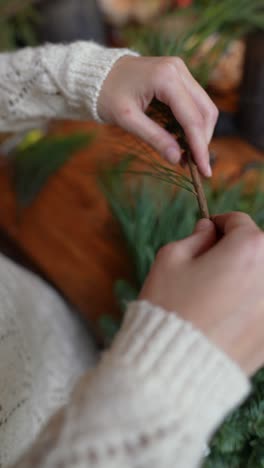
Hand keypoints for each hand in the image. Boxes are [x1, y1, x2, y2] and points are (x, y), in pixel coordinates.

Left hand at [97, 55, 218, 176]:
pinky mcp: (178, 76)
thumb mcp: (127, 120)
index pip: (193, 118)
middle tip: (196, 166)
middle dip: (203, 141)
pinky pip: (194, 103)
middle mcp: (178, 70)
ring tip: (188, 157)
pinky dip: (192, 124)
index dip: (200, 147)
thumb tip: (177, 158)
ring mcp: (180, 71)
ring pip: (204, 107)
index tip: (205, 171)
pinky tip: (183, 142)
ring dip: (200, 133)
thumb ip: (154, 138)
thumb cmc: (107, 94)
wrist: (96, 73)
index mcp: (166, 77)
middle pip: (206, 111)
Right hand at [139, 213, 263, 375]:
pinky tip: (224, 317)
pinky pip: (259, 306)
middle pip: (256, 249)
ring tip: (215, 294)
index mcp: (250, 249)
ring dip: (243, 277)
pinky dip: (248, 303)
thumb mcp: (171, 260)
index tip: (206, 233)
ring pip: (259, 278)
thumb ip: (195, 238)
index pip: (238, 222)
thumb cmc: (170, 308)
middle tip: (207, 265)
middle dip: (234, 250)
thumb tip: (208, 230)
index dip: (218, 224)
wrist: (177, 369)